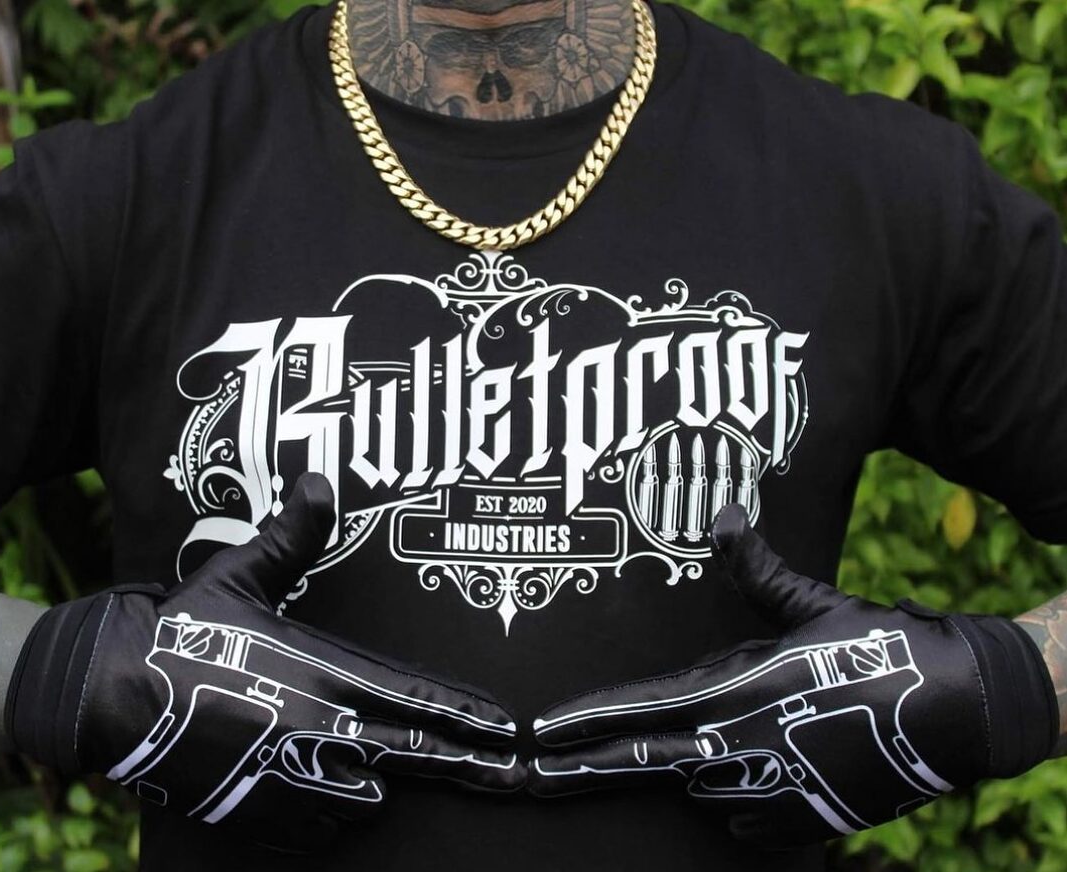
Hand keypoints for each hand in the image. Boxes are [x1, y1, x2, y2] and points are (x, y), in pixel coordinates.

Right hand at [7, 473, 522, 851]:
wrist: (110, 696)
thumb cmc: (182, 631)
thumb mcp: (240, 574)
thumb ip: (292, 537)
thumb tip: (319, 483)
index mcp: (326, 673)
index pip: (417, 698)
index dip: (467, 714)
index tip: (505, 726)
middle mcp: (322, 730)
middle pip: (417, 756)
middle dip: (470, 766)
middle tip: (512, 778)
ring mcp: (294, 779)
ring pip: (370, 798)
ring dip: (382, 786)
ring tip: (392, 777)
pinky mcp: (262, 812)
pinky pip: (322, 828)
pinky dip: (333, 816)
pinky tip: (334, 802)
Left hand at [528, 505, 1056, 848]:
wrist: (955, 712)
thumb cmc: (875, 650)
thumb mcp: (810, 602)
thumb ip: (756, 566)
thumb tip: (726, 515)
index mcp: (731, 691)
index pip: (637, 710)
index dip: (583, 720)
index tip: (538, 732)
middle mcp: (736, 748)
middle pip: (639, 765)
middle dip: (578, 773)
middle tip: (530, 779)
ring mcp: (765, 792)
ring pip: (693, 788)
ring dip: (675, 775)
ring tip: (669, 760)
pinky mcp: (796, 822)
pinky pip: (738, 818)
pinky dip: (728, 801)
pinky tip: (736, 782)